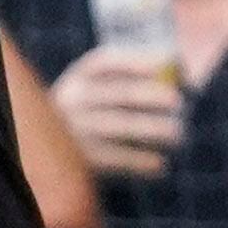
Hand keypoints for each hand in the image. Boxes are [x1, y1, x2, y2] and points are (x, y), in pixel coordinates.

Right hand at [50, 45, 188, 178]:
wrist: (46, 152)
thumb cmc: (91, 112)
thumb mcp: (96, 89)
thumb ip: (129, 79)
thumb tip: (181, 72)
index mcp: (80, 76)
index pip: (109, 62)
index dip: (139, 61)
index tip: (167, 63)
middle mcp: (75, 99)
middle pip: (121, 94)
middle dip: (152, 96)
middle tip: (178, 101)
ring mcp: (76, 130)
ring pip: (122, 127)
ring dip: (153, 129)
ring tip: (178, 134)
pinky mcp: (80, 159)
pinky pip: (117, 159)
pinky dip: (141, 162)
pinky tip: (160, 165)